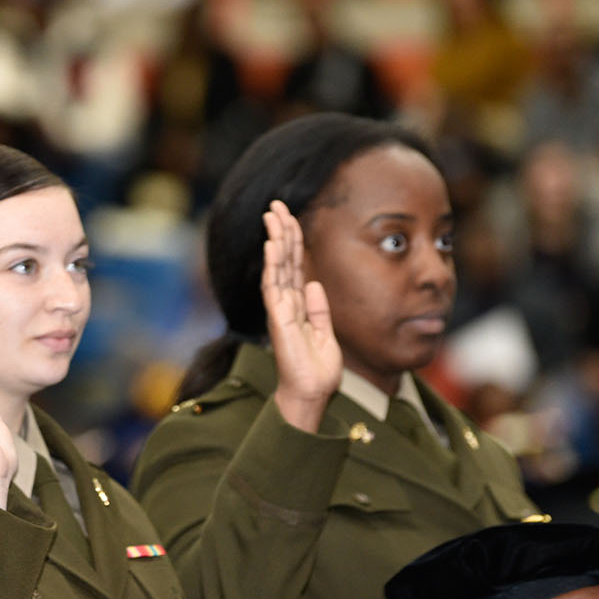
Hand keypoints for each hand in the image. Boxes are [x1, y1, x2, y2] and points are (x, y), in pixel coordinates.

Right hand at [261, 200, 340, 432]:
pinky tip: (273, 246)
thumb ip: (319, 308)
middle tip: (276, 205)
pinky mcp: (280, 319)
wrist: (311, 393)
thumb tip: (314, 284)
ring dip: (275, 240)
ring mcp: (281, 310)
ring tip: (272, 215)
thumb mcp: (326, 333)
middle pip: (283, 260)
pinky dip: (274, 266)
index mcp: (297, 305)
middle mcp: (286, 303)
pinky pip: (275, 287)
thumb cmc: (317, 369)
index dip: (292, 241)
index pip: (293, 265)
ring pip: (277, 268)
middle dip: (280, 231)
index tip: (289, 217)